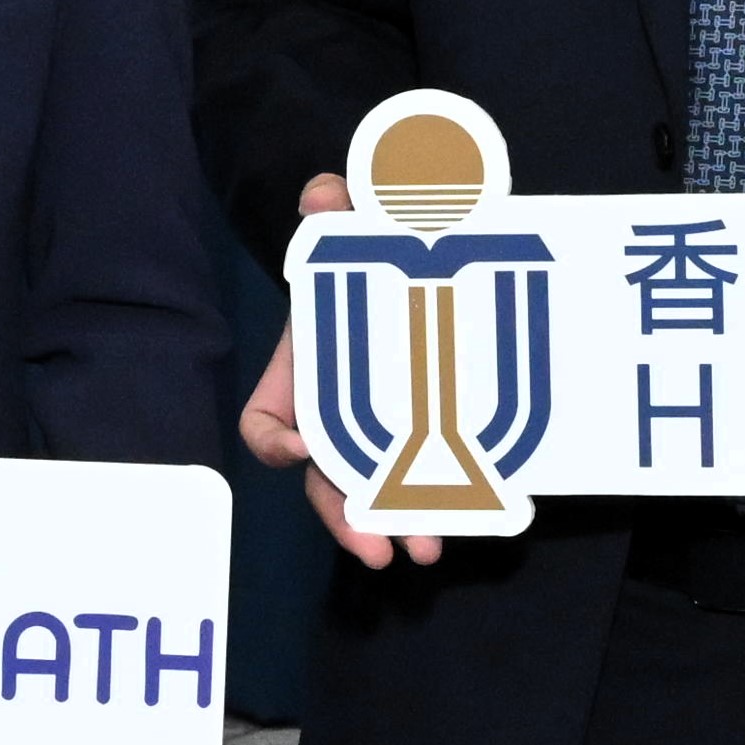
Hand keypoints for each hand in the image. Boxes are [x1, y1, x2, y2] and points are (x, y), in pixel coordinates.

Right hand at [235, 172, 445, 569]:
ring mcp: (381, 430)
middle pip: (323, 481)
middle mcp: (336, 415)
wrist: (431, 258)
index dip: (275, 442)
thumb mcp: (358, 218)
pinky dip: (449, 499)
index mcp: (305, 375)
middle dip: (348, 517)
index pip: (266, 423)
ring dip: (397, 525)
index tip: (300, 449)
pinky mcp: (430, 432)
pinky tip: (478, 510)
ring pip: (375, 493)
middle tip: (379, 549)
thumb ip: (338, 204)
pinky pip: (430, 476)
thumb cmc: (378, 247)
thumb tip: (324, 196)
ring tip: (425, 548)